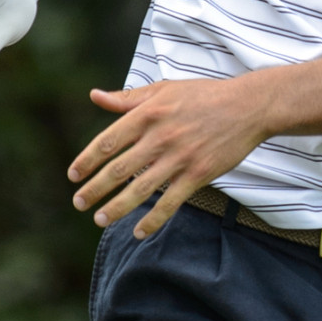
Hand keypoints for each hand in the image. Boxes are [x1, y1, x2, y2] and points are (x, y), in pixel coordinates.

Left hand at [68, 74, 276, 237]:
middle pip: (119, 169)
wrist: (248, 107)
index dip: (87, 160)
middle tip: (79, 203)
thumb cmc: (203, 95)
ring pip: (140, 189)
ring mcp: (180, 158)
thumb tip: (95, 96)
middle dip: (95, 189)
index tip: (73, 175)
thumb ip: (128, 98)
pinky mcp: (198, 174)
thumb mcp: (163, 89)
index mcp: (148, 113)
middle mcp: (160, 137)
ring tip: (99, 219)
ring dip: (116, 208)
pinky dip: (153, 219)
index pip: (108, 141)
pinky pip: (171, 202)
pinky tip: (138, 231)